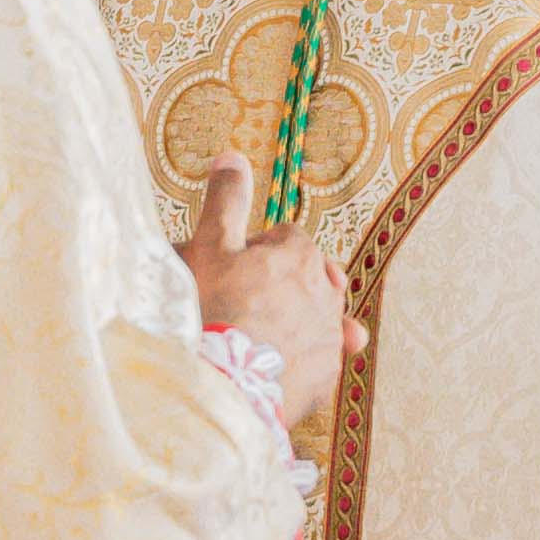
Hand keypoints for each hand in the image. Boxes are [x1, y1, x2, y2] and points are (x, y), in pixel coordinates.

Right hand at [183, 150, 367, 418]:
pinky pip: (319, 361)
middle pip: (305, 278)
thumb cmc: (212, 309)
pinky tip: (277, 367)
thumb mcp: (211, 245)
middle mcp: (325, 292)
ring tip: (259, 335)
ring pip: (315, 319)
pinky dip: (302, 360)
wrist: (220, 383)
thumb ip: (226, 200)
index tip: (231, 267)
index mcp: (300, 254)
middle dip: (280, 284)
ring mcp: (328, 337)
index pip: (284, 239)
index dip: (255, 251)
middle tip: (242, 302)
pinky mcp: (326, 376)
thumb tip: (232, 156)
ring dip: (295, 321)